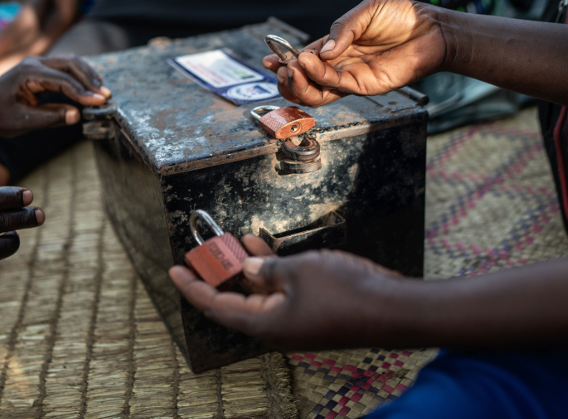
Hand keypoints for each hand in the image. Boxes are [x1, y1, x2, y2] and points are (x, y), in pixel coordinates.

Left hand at [0, 55, 110, 136]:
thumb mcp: (20, 122)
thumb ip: (49, 118)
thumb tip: (77, 115)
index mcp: (28, 74)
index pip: (63, 80)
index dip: (83, 92)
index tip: (99, 103)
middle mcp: (34, 63)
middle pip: (71, 64)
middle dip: (90, 80)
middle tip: (106, 97)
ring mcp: (37, 63)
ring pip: (70, 62)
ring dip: (88, 76)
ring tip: (102, 92)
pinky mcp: (40, 69)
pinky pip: (65, 68)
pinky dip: (80, 76)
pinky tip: (90, 88)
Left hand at [169, 234, 403, 349]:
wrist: (393, 308)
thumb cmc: (345, 293)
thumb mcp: (297, 272)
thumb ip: (267, 268)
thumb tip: (250, 268)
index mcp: (265, 324)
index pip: (216, 306)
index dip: (193, 287)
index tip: (175, 270)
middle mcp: (276, 327)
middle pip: (235, 300)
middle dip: (218, 273)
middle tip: (202, 251)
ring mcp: (294, 320)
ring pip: (258, 292)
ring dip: (244, 267)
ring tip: (230, 240)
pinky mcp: (311, 311)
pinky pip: (280, 291)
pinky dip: (269, 270)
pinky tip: (262, 247)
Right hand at [262, 0, 447, 106]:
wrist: (430, 28)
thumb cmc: (401, 18)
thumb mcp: (364, 12)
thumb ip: (341, 29)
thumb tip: (320, 52)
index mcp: (335, 49)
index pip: (303, 62)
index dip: (283, 62)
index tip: (268, 59)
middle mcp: (339, 67)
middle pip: (304, 84)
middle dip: (286, 78)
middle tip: (280, 67)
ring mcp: (350, 79)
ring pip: (314, 93)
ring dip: (297, 83)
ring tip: (290, 67)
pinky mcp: (364, 86)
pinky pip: (334, 86)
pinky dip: (317, 75)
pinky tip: (308, 61)